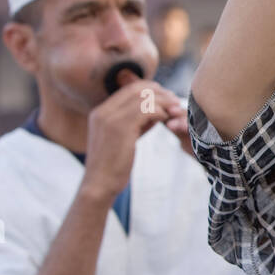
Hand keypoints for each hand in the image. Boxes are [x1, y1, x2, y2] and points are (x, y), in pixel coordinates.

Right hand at [80, 76, 182, 199]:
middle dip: (159, 93)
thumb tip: (156, 111)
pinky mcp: (120, 128)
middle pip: (136, 89)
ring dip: (163, 102)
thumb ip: (137, 123)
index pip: (128, 89)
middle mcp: (103, 111)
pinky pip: (146, 110)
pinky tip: (166, 120)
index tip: (166, 97)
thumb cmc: (113, 166)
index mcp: (100, 112)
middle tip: (174, 101)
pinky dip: (160, 112)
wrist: (99, 185)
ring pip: (143, 98)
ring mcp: (110, 118)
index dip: (150, 90)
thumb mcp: (124, 139)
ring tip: (175, 111)